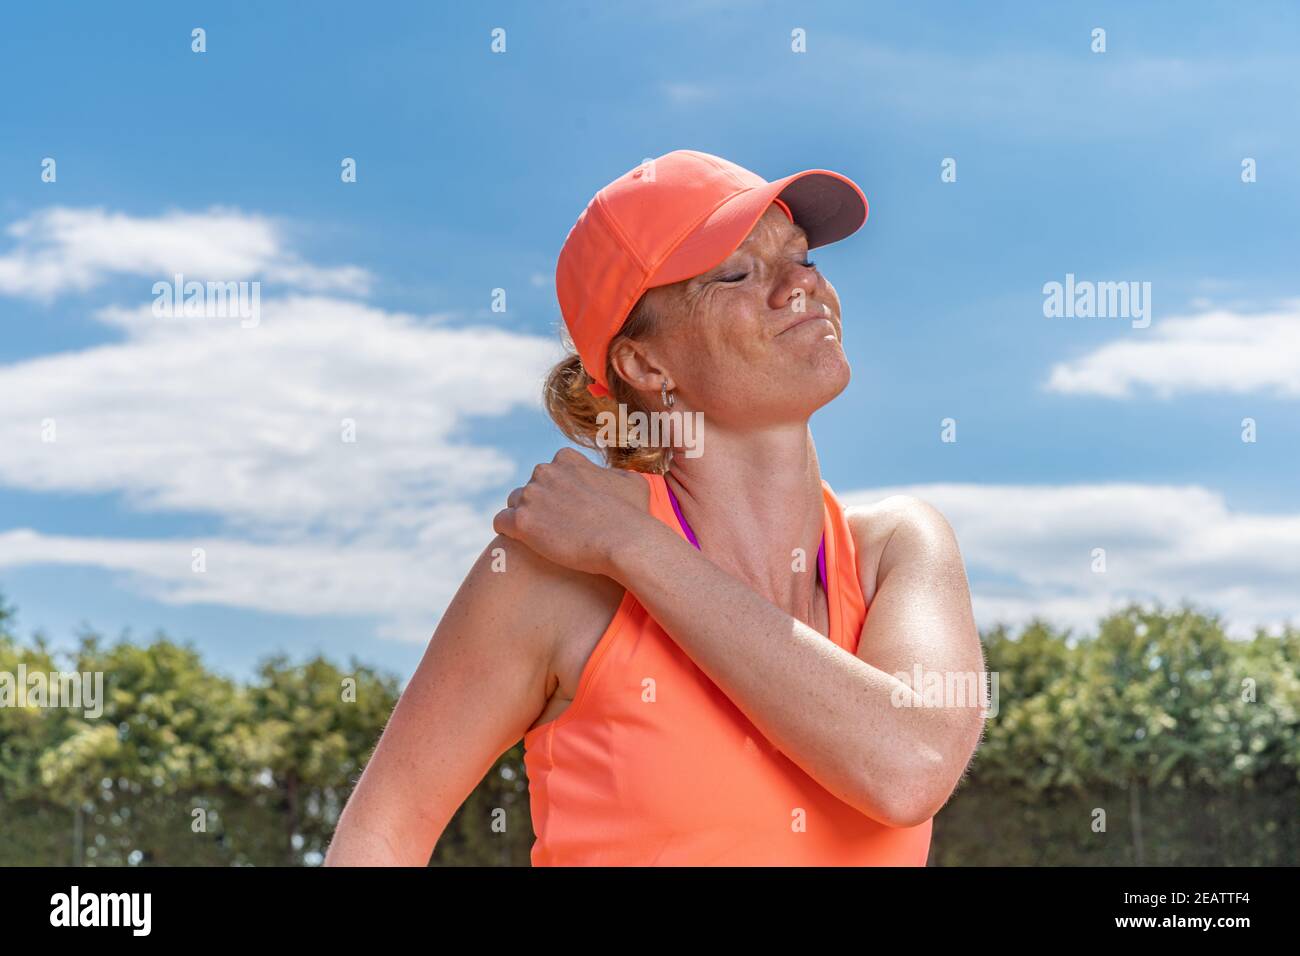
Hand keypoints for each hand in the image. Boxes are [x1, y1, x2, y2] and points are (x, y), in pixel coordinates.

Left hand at [492, 448, 656, 577]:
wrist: (625, 541)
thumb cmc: (634, 515)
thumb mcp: (631, 482)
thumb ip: (613, 474)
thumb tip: (610, 477)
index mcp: (566, 459)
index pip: (548, 473)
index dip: (556, 493)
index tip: (566, 510)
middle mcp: (544, 471)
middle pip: (529, 488)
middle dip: (539, 506)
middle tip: (555, 528)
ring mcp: (531, 495)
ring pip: (514, 504)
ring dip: (524, 519)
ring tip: (541, 539)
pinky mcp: (521, 522)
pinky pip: (500, 522)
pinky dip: (508, 532)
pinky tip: (521, 543)